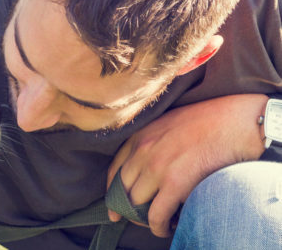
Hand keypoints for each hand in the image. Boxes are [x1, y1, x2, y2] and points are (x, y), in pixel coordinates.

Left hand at [107, 94, 267, 237]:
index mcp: (140, 135)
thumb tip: (148, 167)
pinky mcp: (175, 183)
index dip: (112, 191)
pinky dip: (158, 227)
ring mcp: (157, 167)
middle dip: (126, 208)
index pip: (114, 169)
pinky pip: (156, 215)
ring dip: (143, 219)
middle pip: (122, 189)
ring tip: (155, 223)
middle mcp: (143, 151)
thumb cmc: (209, 121)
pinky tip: (165, 229)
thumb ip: (153, 142)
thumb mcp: (168, 123)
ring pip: (136, 204)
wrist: (236, 121)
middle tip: (135, 219)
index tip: (113, 205)